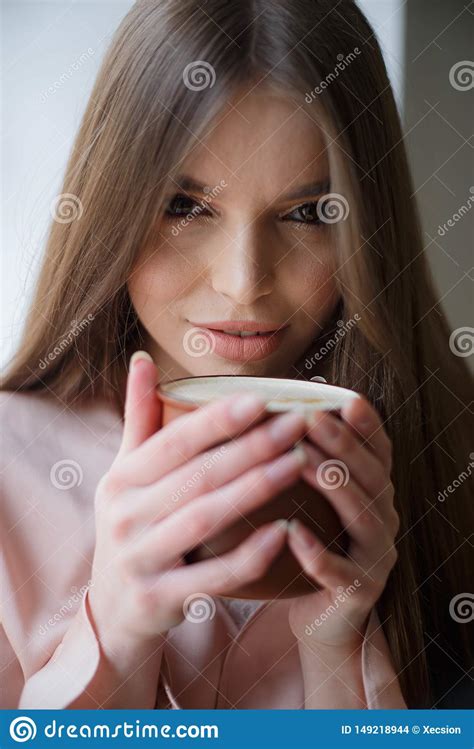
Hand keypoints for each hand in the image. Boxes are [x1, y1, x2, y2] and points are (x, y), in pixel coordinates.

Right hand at [88, 352, 309, 654]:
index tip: (262, 399)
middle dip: (252, 447)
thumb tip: (143, 358)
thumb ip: (140, 417)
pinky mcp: (161, 600)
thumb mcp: (125, 473)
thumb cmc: (132, 526)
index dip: (217, 420)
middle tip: (298, 423)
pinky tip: (285, 529)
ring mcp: (142, 561)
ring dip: (257, 488)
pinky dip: (250, 554)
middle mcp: (126, 517)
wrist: (112, 609)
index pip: (173, 442)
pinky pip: (214, 576)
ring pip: (207, 519)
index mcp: (121, 480)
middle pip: (197, 476)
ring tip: (301, 461)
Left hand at [287, 395, 399, 651]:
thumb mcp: (314, 499)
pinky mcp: (359, 592)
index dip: (365, 425)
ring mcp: (375, 556)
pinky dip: (319, 553)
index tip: (346, 399)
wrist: (321, 615)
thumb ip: (307, 459)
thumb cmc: (312, 544)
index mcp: (374, 491)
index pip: (377, 451)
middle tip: (311, 418)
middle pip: (371, 476)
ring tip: (300, 460)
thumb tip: (275, 410)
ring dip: (333, 486)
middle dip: (341, 444)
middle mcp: (382, 518)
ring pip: (363, 516)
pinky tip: (293, 533)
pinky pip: (341, 572)